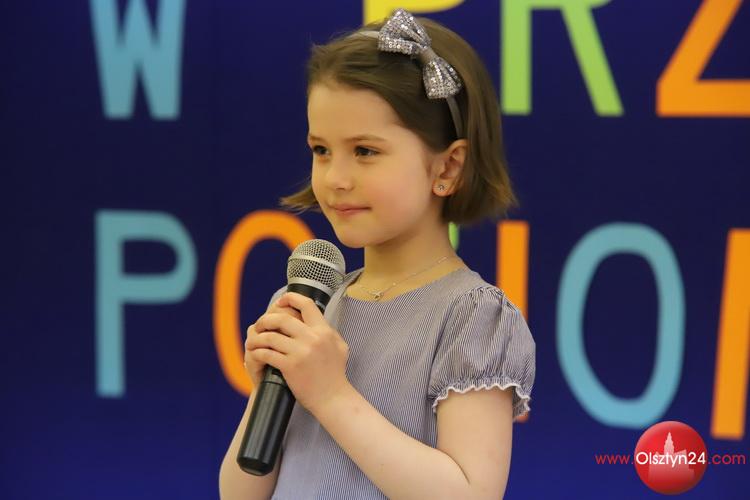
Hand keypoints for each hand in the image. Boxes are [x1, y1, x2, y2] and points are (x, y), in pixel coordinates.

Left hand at [246, 292, 350, 413]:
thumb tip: (318, 320)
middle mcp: (312, 338)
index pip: (306, 305)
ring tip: (254, 341)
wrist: (333, 398)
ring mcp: (300, 352)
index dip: (290, 298)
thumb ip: (329, 332)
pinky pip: (267, 353)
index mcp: (324, 331)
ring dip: (258, 337)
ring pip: (271, 336)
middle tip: (260, 324)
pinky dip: (258, 352)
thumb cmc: (335, 375)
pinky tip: (256, 353)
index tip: (279, 302)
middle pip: (282, 318)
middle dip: (266, 319)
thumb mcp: (340, 347)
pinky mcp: (290, 366)